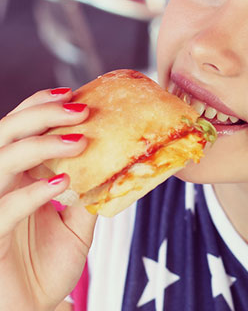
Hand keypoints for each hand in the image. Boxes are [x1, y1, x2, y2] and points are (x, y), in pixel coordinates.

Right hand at [0, 88, 96, 310]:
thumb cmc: (46, 268)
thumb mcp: (76, 226)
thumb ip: (91, 195)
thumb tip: (120, 167)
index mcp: (17, 179)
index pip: (22, 132)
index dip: (43, 108)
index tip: (79, 95)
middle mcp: (0, 186)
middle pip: (5, 134)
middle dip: (41, 115)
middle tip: (81, 109)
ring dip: (39, 145)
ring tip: (79, 140)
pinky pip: (1, 209)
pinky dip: (31, 192)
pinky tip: (61, 183)